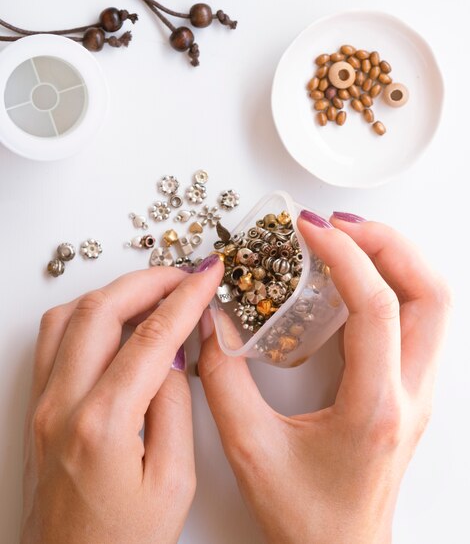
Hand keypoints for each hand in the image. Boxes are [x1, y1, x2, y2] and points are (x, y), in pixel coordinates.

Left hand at [22, 256, 222, 543]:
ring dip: (114, 292)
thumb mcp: (173, 481)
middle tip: (184, 275)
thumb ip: (174, 406)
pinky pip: (54, 339)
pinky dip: (88, 313)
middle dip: (148, 280)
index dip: (186, 297)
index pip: (152, 336)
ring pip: (69, 315)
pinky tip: (115, 319)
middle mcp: (60, 407)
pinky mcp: (35, 410)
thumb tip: (171, 353)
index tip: (208, 274)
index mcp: (102, 426)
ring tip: (153, 292)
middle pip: (102, 310)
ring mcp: (40, 406)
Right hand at [198, 214, 451, 543]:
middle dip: (386, 243)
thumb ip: (223, 379)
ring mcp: (420, 392)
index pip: (377, 307)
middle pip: (429, 292)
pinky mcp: (411, 391)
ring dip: (396, 259)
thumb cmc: (305, 519)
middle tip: (336, 224)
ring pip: (434, 303)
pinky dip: (395, 283)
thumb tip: (211, 320)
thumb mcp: (250, 449)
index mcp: (376, 408)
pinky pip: (420, 320)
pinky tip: (356, 277)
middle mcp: (411, 395)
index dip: (344, 256)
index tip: (308, 229)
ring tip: (348, 238)